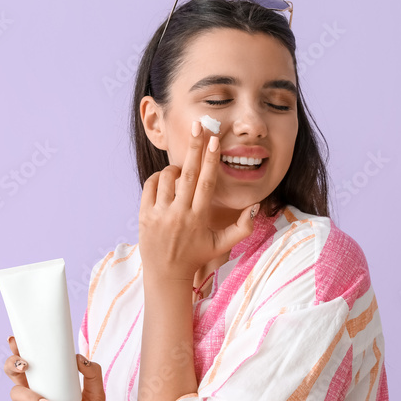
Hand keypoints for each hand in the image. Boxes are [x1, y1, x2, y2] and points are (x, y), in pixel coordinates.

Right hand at [3, 336, 107, 400]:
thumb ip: (93, 375)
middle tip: (24, 365)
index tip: (15, 340)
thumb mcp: (97, 397)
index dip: (19, 351)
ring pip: (16, 395)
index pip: (30, 363)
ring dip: (30, 396)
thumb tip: (79, 357)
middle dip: (13, 366)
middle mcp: (35, 395)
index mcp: (48, 384)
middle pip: (14, 375)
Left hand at [139, 119, 258, 282]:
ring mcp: (160, 214)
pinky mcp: (144, 215)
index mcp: (199, 218)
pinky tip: (166, 180)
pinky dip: (158, 178)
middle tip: (198, 126)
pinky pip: (150, 185)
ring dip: (175, 169)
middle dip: (194, 148)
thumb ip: (243, 227)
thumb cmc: (196, 256)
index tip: (214, 140)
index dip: (211, 160)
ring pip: (167, 178)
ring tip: (182, 172)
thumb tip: (256, 206)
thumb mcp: (222, 245)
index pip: (206, 183)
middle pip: (188, 174)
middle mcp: (179, 214)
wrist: (166, 274)